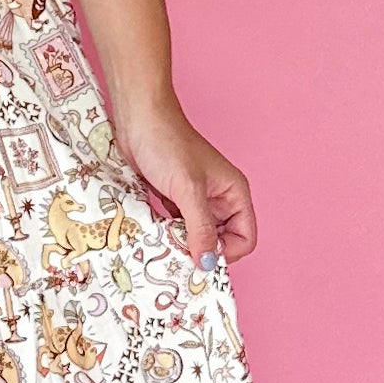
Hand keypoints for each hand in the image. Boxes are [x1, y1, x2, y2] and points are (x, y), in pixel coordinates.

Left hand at [114, 96, 257, 261]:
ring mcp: (196, 199)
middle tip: (177, 255)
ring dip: (182, 244)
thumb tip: (208, 264)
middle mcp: (219, 199)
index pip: (244, 238)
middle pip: (220, 241)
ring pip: (197, 235)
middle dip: (201, 251)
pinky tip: (153, 234)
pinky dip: (168, 234)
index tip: (198, 257)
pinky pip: (177, 226)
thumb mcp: (188, 190)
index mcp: (234, 194)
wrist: (139, 118)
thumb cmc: (167, 144)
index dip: (225, 252)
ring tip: (163, 245)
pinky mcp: (174, 198)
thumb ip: (200, 228)